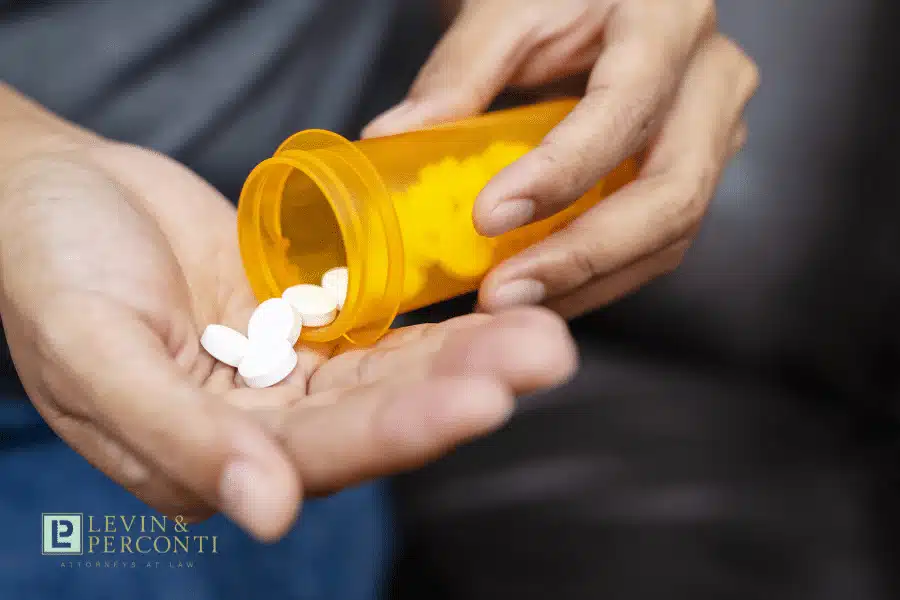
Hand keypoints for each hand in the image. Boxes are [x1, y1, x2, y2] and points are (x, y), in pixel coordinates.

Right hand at [0, 140, 576, 540]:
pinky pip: (375, 330)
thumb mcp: (94, 354)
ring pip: (387, 374)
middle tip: (543, 356)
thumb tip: (266, 513)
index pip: (318, 455)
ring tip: (542, 337)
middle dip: (460, 389)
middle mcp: (257, 427)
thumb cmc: (48, 268)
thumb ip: (177, 439)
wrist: (50, 192)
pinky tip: (492, 315)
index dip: (401, 430)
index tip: (483, 401)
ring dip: (464, 357)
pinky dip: (431, 325)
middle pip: (373, 416)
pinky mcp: (300, 323)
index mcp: (202, 459)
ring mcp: (283, 373)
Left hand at [363, 0, 758, 316]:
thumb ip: (459, 70)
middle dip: (582, 256)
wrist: (608, 0)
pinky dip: (598, 277)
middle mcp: (712, 81)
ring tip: (512, 299)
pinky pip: (658, 243)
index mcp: (669, 21)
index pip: (627, 107)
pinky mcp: (696, 173)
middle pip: (671, 194)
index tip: (488, 216)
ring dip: (587, 281)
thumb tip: (393, 136)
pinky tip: (545, 290)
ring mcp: (715, 134)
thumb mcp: (510, 9)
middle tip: (503, 291)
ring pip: (669, 234)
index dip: (562, 172)